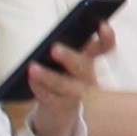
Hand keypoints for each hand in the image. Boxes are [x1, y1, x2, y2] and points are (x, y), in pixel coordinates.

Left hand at [18, 20, 107, 135]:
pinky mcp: (61, 107)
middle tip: (54, 48)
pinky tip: (30, 80)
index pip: (104, 47)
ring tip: (32, 67)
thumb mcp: (65, 60)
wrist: (59, 110)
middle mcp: (86, 77)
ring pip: (65, 86)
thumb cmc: (62, 75)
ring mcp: (76, 95)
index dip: (106, 37)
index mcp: (88, 59)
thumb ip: (64, 47)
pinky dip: (39, 88)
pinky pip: (50, 98)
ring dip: (49, 77)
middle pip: (82, 67)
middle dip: (69, 57)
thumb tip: (49, 41)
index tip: (101, 24)